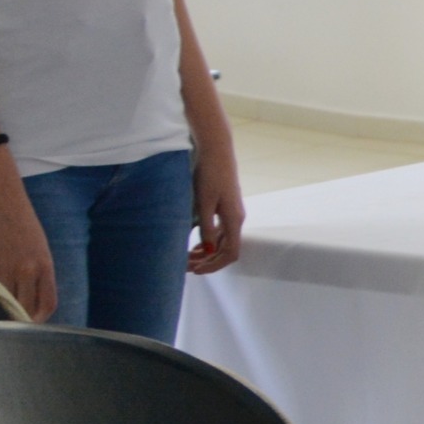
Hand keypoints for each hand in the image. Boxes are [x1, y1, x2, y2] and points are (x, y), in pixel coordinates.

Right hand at [0, 159, 57, 318]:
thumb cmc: (18, 222)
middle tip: (5, 326)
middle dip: (16, 320)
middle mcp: (30, 269)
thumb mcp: (37, 247)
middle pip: (25, 309)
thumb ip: (36, 272)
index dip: (37, 319)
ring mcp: (8, 266)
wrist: (0, 196)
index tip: (26, 323)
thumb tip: (27, 297)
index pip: (47, 304)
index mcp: (46, 265)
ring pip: (4, 304)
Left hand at [186, 146, 243, 273]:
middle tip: (186, 267)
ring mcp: (233, 213)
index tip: (196, 271)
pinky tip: (195, 245)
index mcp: (234, 220)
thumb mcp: (204, 204)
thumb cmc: (210, 175)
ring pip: (222, 241)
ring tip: (187, 258)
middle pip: (226, 250)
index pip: (230, 253)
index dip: (215, 265)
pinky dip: (209, 242)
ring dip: (207, 253)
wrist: (217, 152)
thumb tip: (206, 251)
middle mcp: (237, 219)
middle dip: (208, 261)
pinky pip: (221, 232)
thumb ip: (206, 228)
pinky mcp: (227, 207)